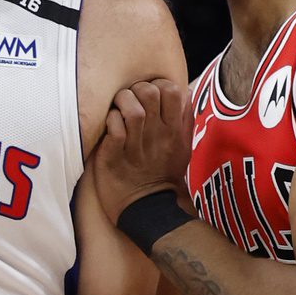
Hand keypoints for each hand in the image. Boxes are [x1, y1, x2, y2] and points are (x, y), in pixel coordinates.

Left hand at [94, 78, 193, 224]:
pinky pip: (114, 128)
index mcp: (174, 131)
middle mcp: (158, 136)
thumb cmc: (163, 175)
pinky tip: (110, 126)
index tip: (149, 96)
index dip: (158, 84)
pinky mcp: (115, 156)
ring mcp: (136, 146)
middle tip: (129, 102)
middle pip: (150, 92)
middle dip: (136, 89)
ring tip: (118, 110)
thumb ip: (185, 120)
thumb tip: (184, 92)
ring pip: (132, 107)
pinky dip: (110, 120)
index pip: (173, 90)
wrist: (148, 209)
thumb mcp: (182, 148)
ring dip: (121, 102)